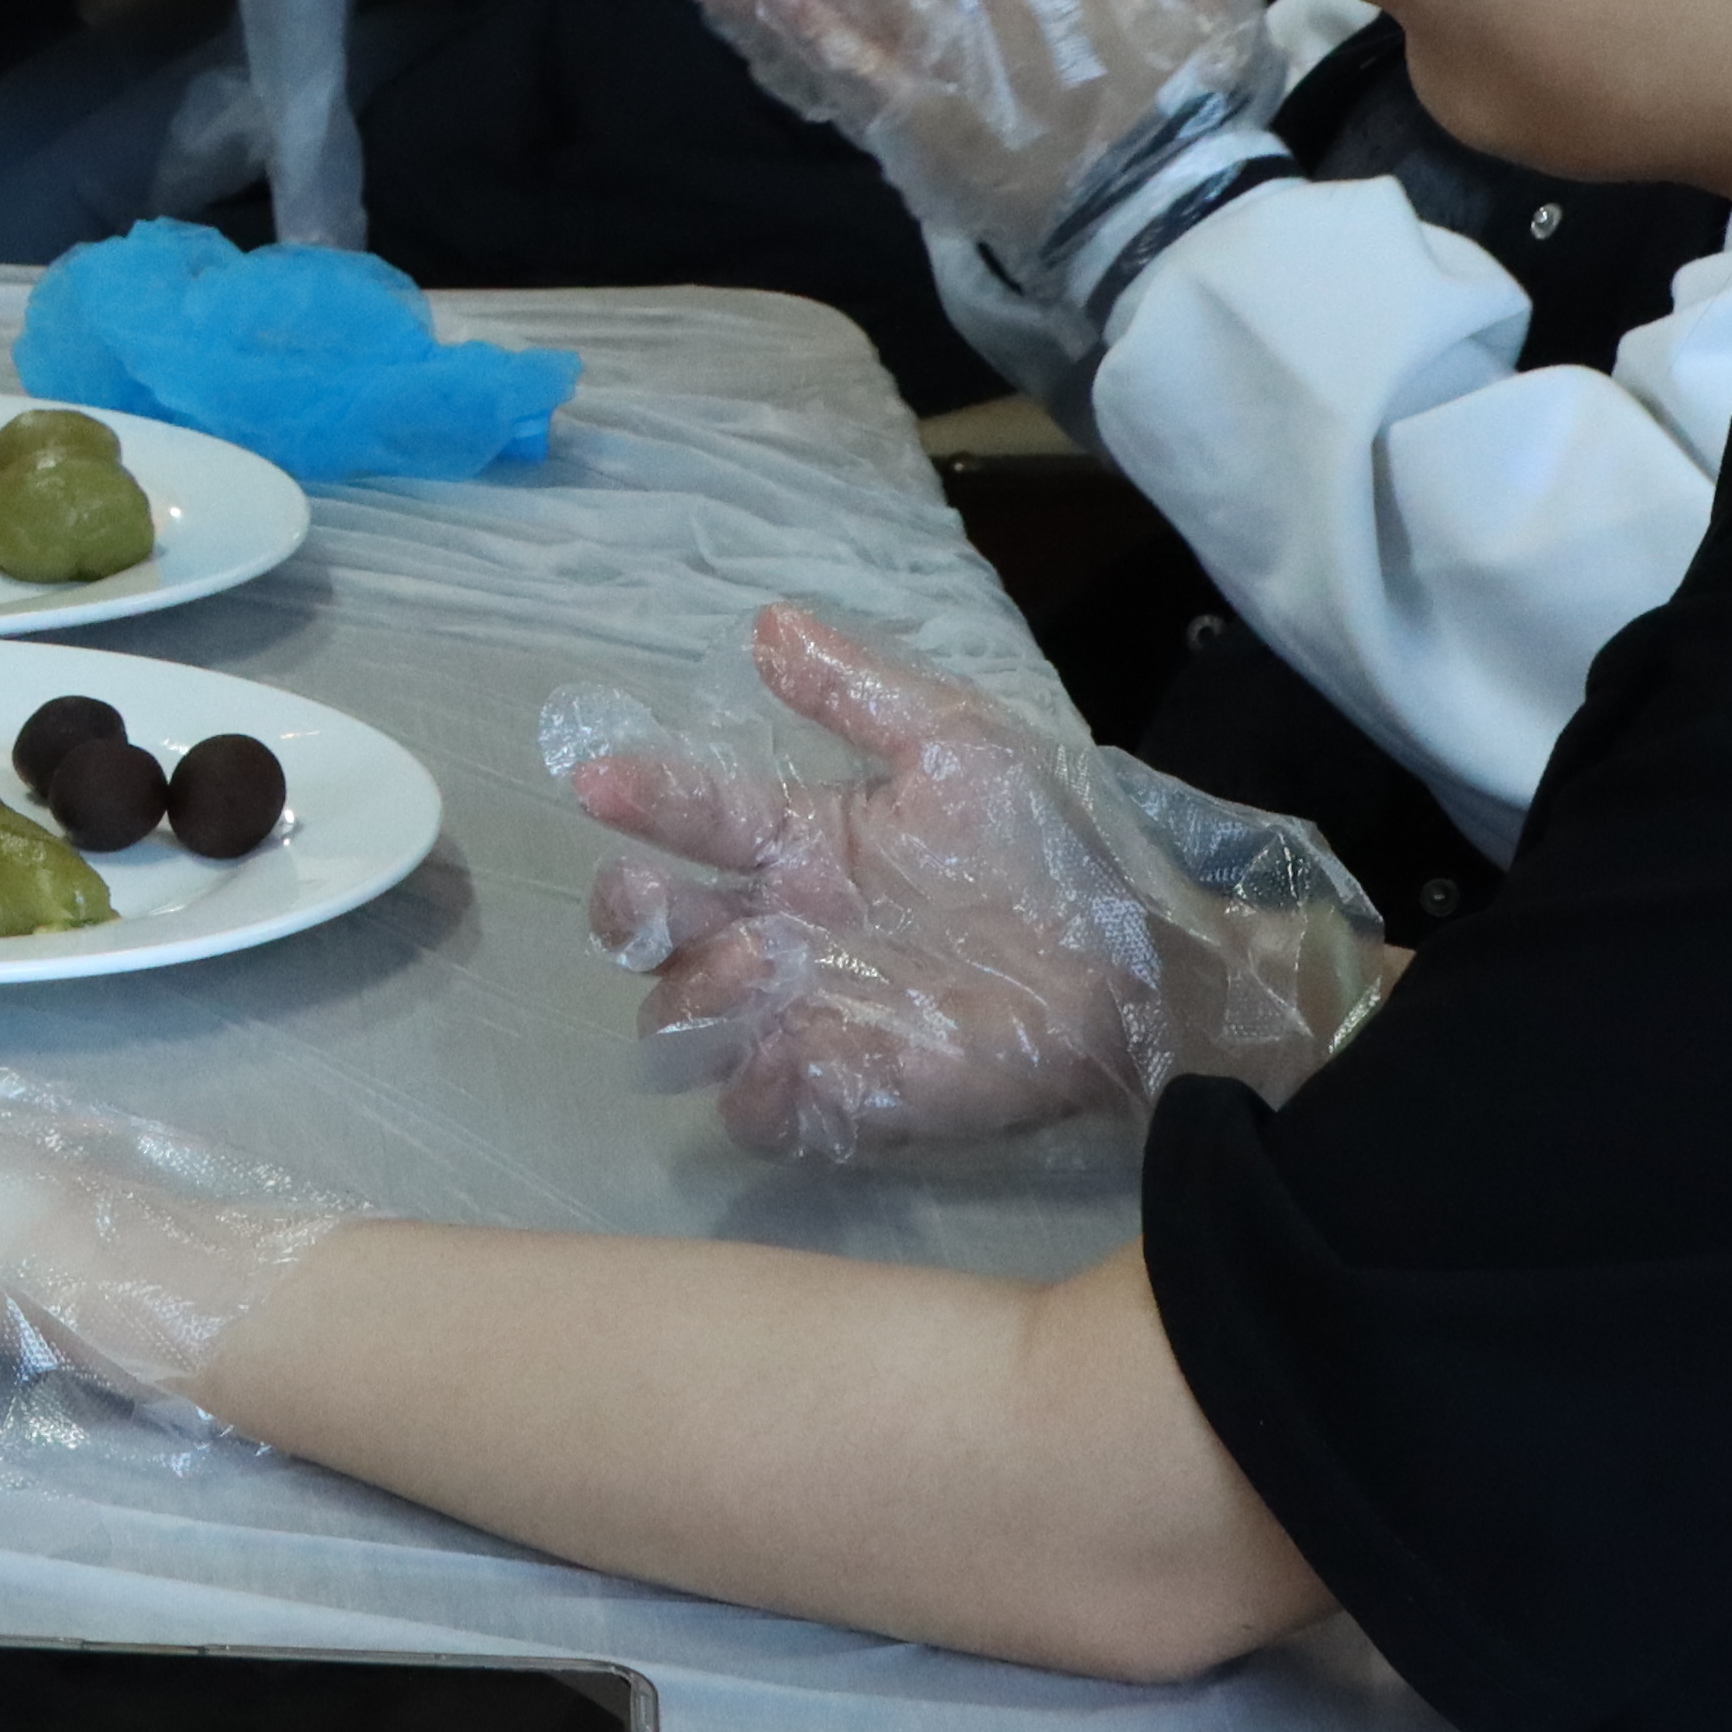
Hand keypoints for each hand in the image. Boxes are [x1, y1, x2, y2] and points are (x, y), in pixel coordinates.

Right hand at [549, 609, 1384, 1163]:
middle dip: (630, 909)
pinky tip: (783, 1052)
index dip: (640, 792)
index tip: (600, 777)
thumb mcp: (960, 747)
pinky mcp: (843, 1094)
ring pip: (682, 1019)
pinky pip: (754, 1110)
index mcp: (800, 844)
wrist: (1131, 970)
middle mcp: (782, 930)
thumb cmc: (1044, 857)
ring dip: (694, 993)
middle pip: (650, 928)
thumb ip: (860, 689)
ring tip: (761, 963)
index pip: (691, 812)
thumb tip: (764, 621)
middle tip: (660, 899)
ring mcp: (803, 1016)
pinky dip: (749, 1089)